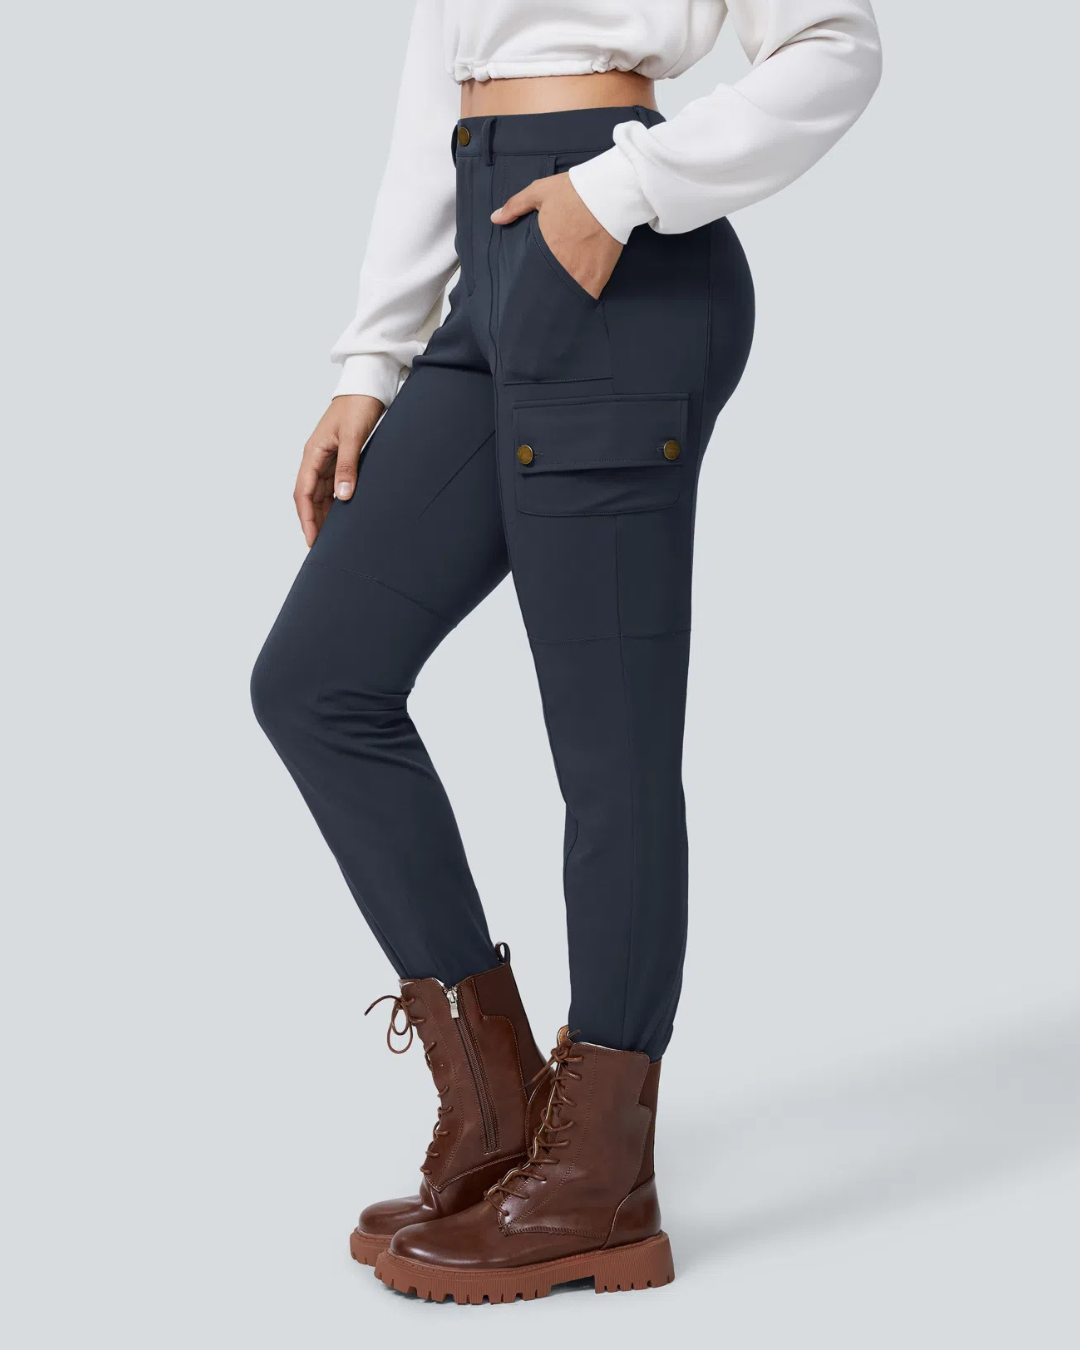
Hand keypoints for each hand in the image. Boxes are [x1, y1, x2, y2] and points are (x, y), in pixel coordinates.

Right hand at [294, 394, 383, 545]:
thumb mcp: (354, 438)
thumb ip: (348, 467)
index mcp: (313, 453)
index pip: (304, 492)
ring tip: (331, 537)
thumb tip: (343, 497)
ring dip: (324, 514)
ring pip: (321, 494)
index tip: (312, 540)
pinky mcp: (338, 458)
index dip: (306, 518)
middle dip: (313, 521)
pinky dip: (334, 503)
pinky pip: (332, 486)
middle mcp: (316, 458)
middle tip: (321, 547)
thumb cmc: (358, 407)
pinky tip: (341, 516)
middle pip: (309, 497)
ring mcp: (326, 459)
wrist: (367, 387)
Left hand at [492, 172, 621, 299]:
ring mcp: (583, 273)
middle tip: (543, 298)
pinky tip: (578, 299)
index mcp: (546, 249)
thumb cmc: (575, 192)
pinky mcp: (601, 275)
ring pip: (569, 296)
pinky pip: (589, 294)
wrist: (612, 193)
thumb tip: (495, 218)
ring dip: (564, 298)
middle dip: (547, 293)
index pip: (533, 275)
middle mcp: (563, 266)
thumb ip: (515, 206)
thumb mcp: (540, 192)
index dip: (531, 283)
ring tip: (559, 303)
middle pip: (551, 290)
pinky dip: (584, 296)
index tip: (529, 286)